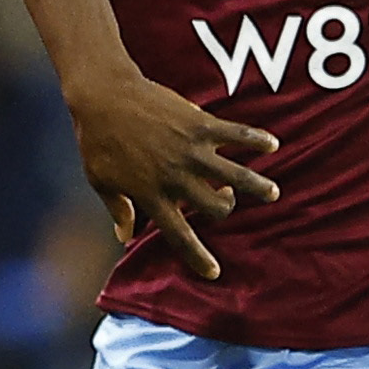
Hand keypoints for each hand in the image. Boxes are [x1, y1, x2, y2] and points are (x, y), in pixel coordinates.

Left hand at [64, 68, 278, 280]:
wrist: (104, 96)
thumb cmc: (97, 139)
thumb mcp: (101, 181)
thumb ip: (118, 209)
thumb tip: (124, 237)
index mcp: (151, 196)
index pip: (179, 236)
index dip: (197, 257)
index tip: (214, 273)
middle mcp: (176, 178)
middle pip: (215, 207)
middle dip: (226, 209)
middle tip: (226, 198)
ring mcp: (191, 151)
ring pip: (236, 176)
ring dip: (258, 186)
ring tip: (272, 193)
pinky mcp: (200, 124)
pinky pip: (236, 134)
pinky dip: (256, 139)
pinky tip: (272, 144)